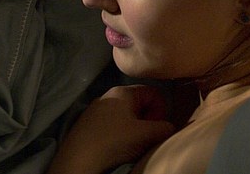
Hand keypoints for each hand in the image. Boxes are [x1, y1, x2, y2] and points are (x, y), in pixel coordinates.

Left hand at [47, 84, 175, 173]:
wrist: (79, 158)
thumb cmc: (114, 141)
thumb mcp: (146, 135)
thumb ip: (164, 128)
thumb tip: (170, 127)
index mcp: (123, 92)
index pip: (153, 92)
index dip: (161, 110)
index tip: (157, 127)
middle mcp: (109, 95)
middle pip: (140, 104)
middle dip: (148, 121)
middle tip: (146, 138)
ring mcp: (97, 109)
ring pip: (126, 115)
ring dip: (135, 129)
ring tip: (132, 144)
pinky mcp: (89, 123)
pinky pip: (113, 124)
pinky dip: (121, 133)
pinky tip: (117, 147)